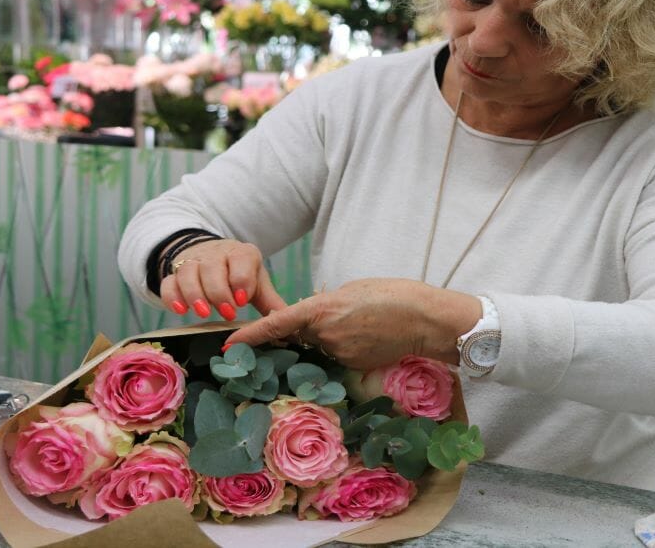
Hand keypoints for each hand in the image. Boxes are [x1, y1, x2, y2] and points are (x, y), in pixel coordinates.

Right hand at [160, 239, 286, 320]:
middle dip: (219, 291)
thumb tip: (289, 324)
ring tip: (203, 313)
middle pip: (212, 268)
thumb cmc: (239, 274)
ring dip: (195, 294)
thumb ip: (270, 302)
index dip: (241, 279)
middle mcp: (216, 254)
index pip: (241, 260)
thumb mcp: (256, 283)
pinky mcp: (175, 273)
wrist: (211, 255)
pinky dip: (172, 296)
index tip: (242, 301)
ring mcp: (193, 262)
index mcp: (241, 253)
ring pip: (189, 273)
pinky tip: (179, 310)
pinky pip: (169, 282)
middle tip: (227, 313)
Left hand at [222, 279, 480, 369]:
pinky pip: (339, 355)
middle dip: (297, 332)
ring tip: (359, 322)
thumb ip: (326, 304)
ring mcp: (340, 354)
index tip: (228, 344)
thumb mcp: (352, 289)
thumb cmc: (394, 295)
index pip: (276, 324)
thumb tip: (315, 316)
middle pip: (298, 336)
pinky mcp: (354, 365)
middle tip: (318, 321)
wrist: (426, 320)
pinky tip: (367, 335)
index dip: (250, 334)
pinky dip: (345, 346)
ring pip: (320, 346)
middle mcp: (325, 336)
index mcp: (321, 310)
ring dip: (327, 337)